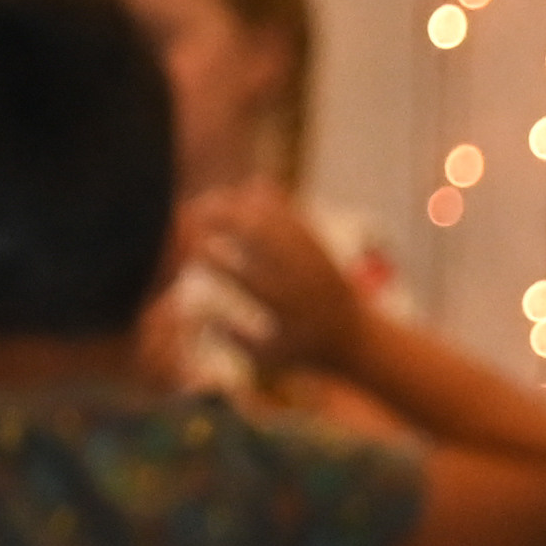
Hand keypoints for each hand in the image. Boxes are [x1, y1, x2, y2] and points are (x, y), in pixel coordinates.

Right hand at [176, 185, 360, 374]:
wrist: (351, 332)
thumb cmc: (301, 349)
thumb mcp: (268, 357)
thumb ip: (236, 339)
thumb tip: (205, 318)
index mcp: (285, 307)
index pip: (248, 278)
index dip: (221, 262)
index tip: (196, 251)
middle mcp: (299, 275)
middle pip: (260, 238)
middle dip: (226, 222)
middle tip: (193, 215)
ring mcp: (309, 254)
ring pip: (275, 219)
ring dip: (242, 206)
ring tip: (212, 200)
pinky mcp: (316, 240)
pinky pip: (291, 212)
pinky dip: (270, 199)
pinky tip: (245, 188)